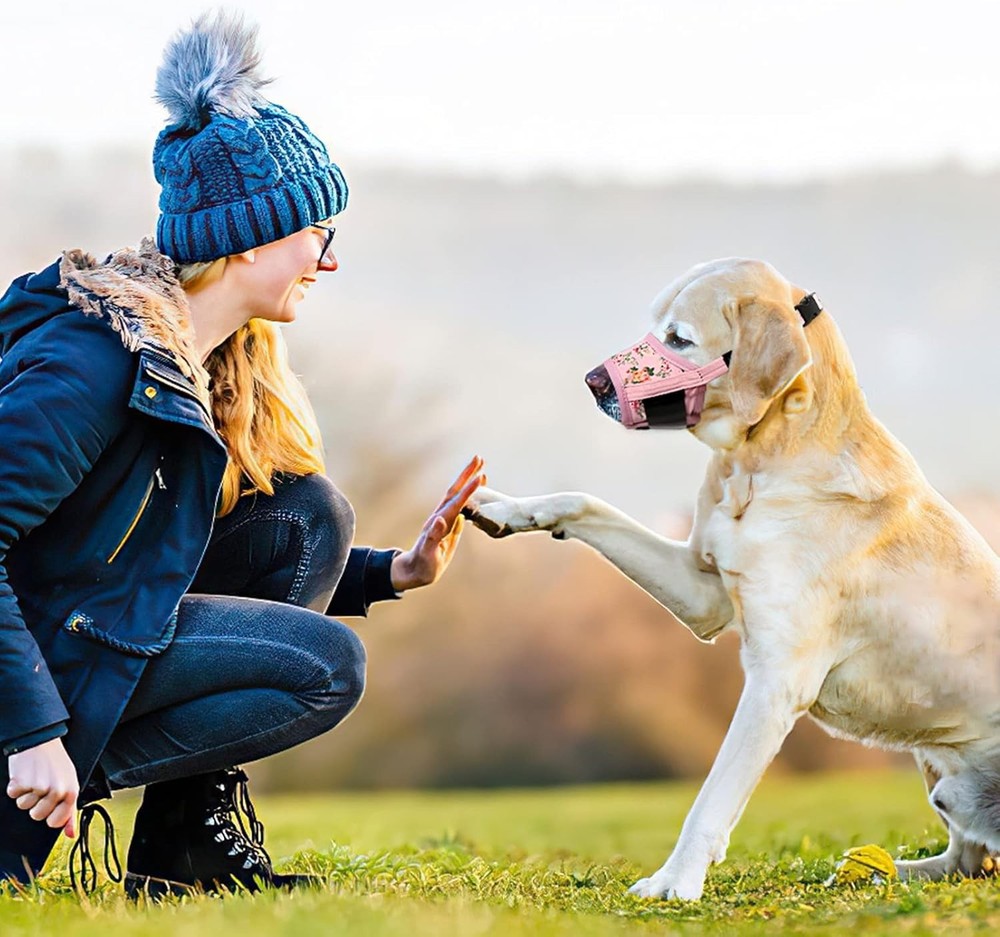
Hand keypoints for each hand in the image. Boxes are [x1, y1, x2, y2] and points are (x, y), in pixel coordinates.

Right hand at [7, 737, 79, 837]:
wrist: (41, 741)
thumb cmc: (55, 762)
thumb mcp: (69, 782)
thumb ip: (70, 809)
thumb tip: (70, 833)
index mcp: (71, 792)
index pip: (56, 822)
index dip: (50, 816)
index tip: (49, 805)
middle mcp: (56, 790)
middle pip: (38, 816)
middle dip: (36, 804)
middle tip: (41, 785)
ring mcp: (39, 787)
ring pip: (24, 807)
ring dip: (26, 794)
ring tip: (34, 778)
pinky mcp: (22, 782)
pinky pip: (13, 796)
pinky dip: (15, 786)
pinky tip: (25, 774)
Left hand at [390, 455, 485, 591]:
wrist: (415, 570)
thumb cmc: (421, 565)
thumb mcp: (427, 554)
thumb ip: (432, 536)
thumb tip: (441, 518)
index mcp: (439, 522)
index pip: (456, 502)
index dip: (468, 490)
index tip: (481, 477)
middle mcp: (441, 517)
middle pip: (455, 491)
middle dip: (467, 474)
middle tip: (479, 458)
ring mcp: (445, 520)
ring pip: (457, 496)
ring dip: (468, 480)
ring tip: (480, 468)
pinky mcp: (448, 525)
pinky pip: (460, 506)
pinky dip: (468, 496)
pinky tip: (473, 491)